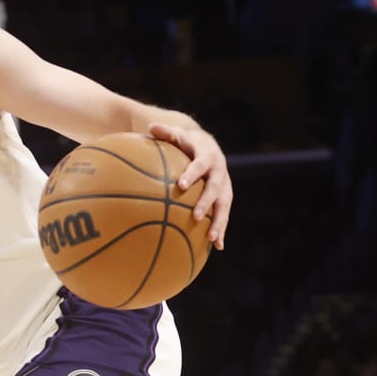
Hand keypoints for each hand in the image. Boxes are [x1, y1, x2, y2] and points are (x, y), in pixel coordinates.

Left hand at [149, 121, 231, 249]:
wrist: (206, 146)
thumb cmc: (185, 142)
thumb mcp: (176, 135)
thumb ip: (165, 132)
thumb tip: (151, 127)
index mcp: (208, 155)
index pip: (201, 164)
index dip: (193, 174)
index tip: (181, 185)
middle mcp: (219, 171)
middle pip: (216, 188)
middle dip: (206, 202)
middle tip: (194, 216)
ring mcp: (224, 185)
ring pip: (224, 205)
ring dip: (219, 222)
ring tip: (211, 238)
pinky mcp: (225, 197)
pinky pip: (223, 215)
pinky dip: (221, 230)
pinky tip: (217, 248)